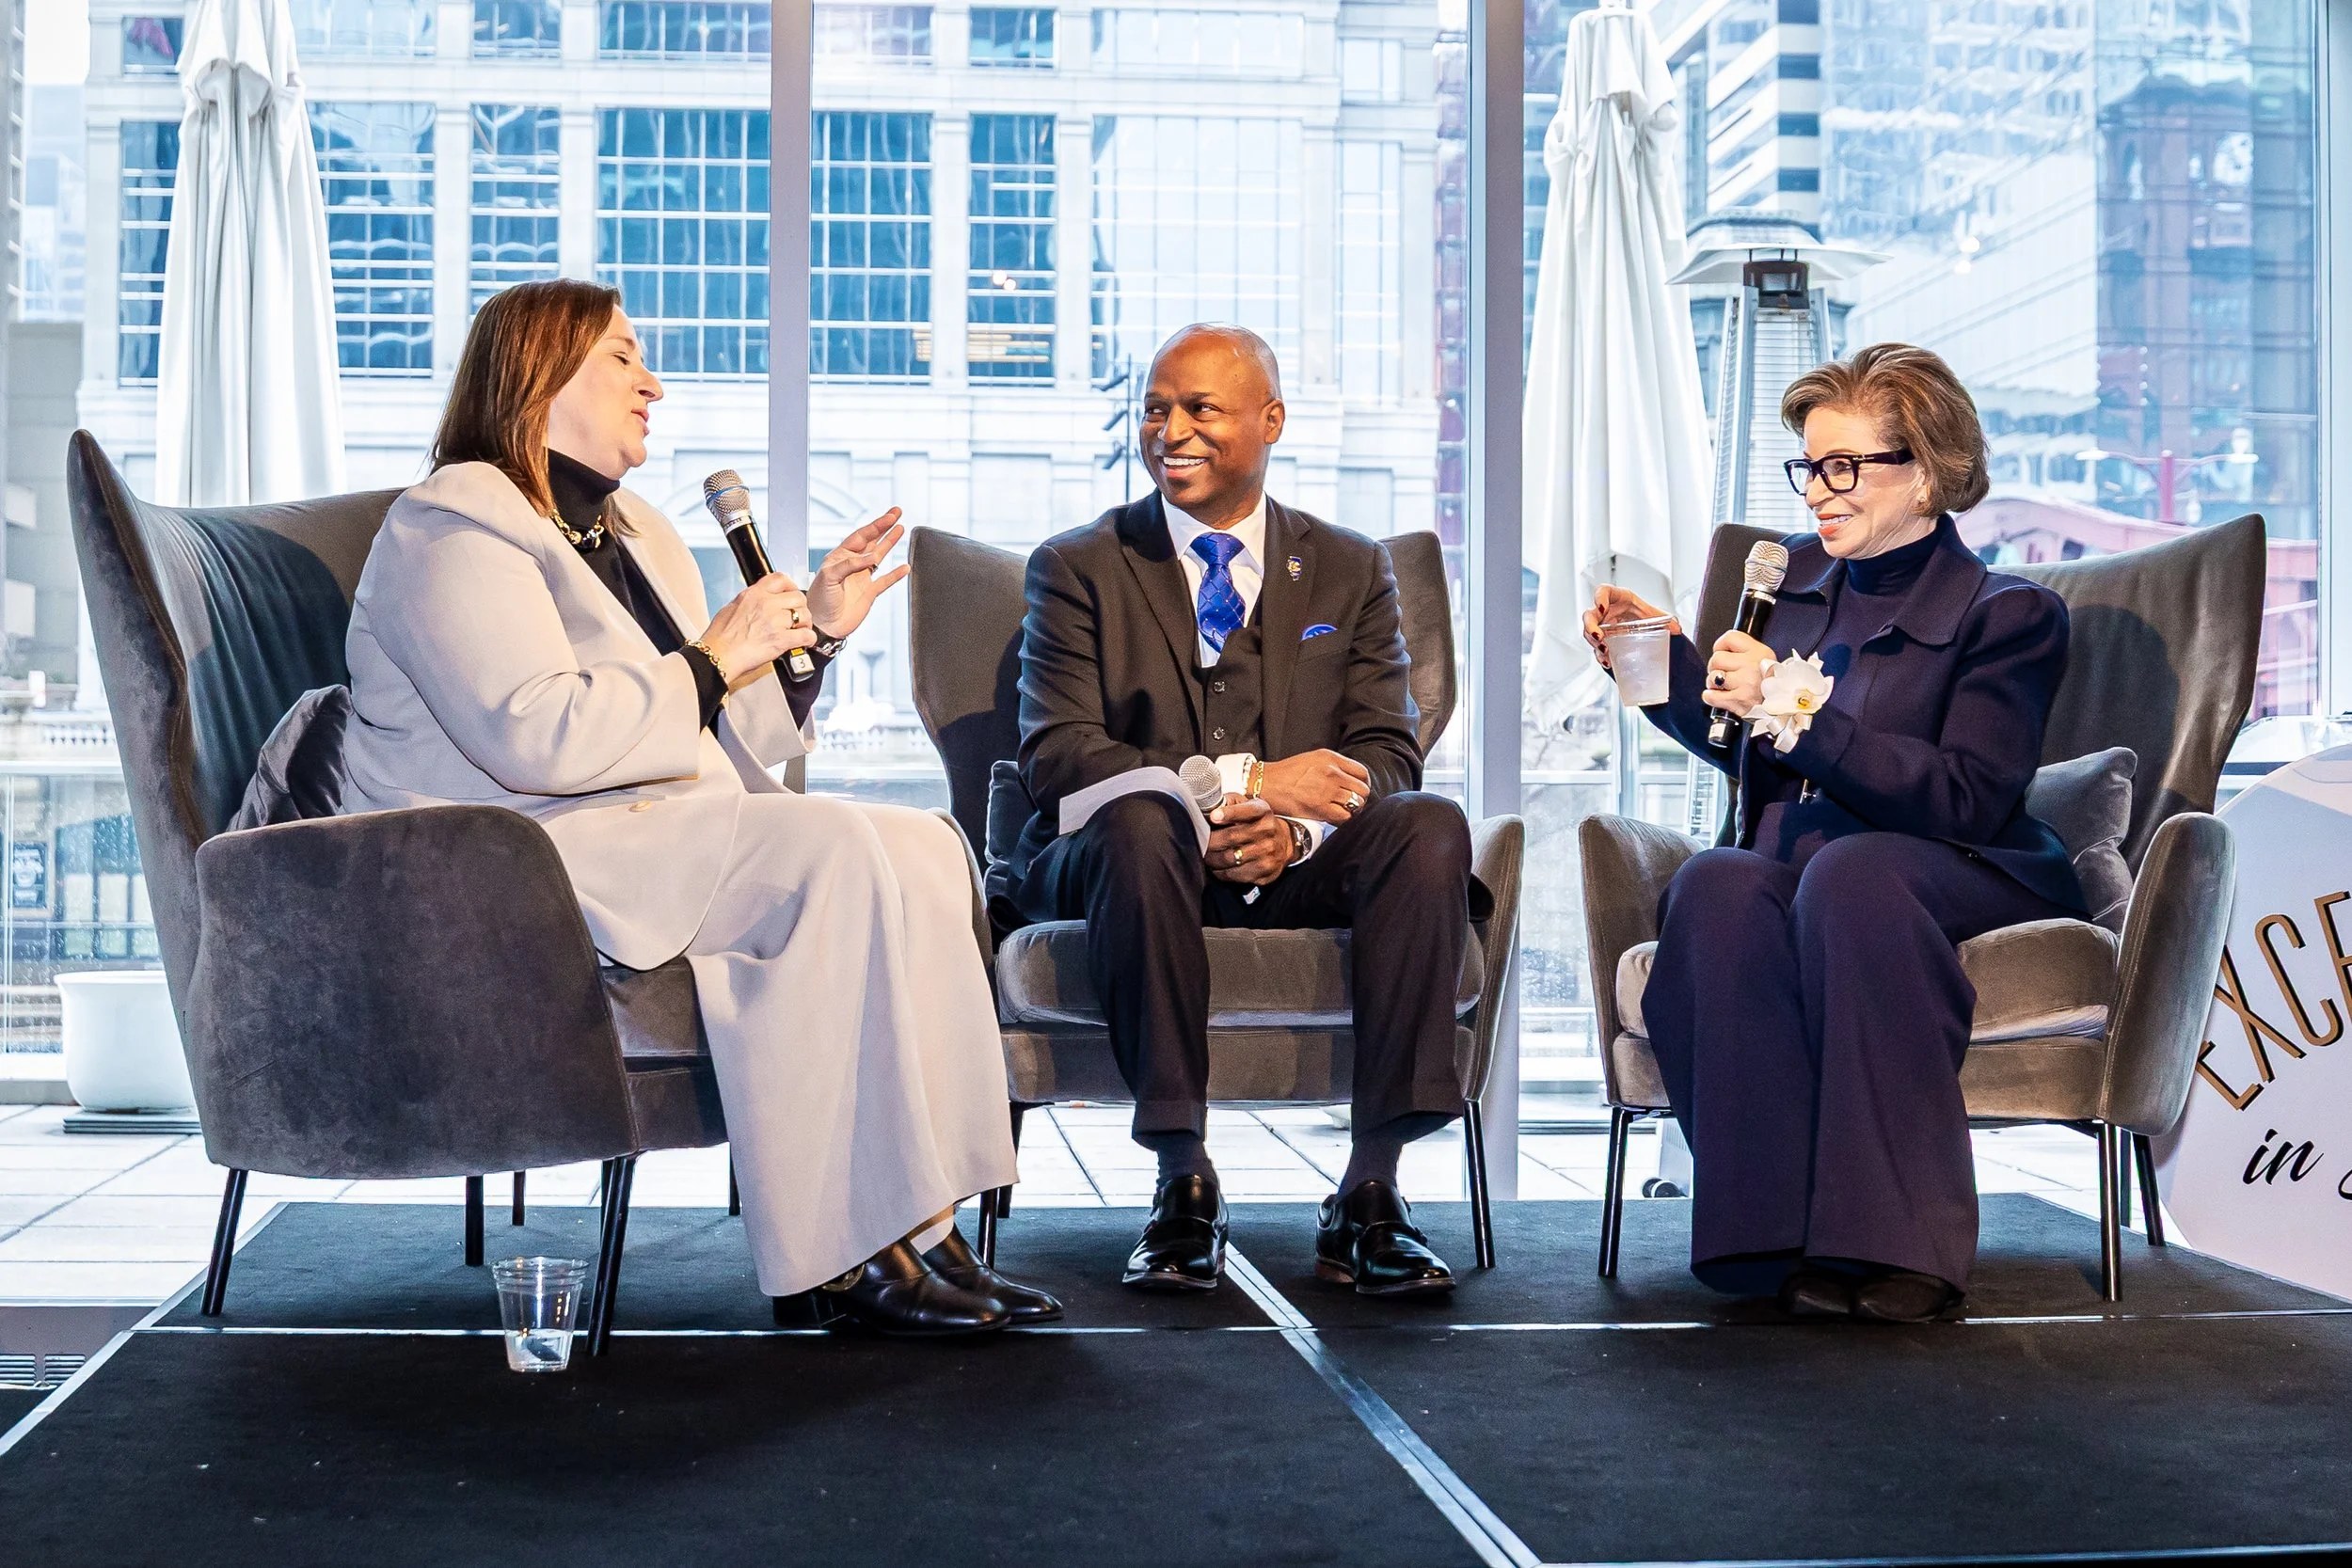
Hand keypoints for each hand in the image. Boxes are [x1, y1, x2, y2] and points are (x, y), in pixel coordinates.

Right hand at [698, 573, 818, 681]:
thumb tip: (760, 601)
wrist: (718, 655)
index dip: (791, 586)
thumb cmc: (720, 637)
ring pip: (804, 615)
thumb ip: (750, 601)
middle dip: (801, 607)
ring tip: (799, 630)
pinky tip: (804, 642)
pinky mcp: (780, 640)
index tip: (792, 593)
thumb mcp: (732, 607)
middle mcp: (766, 604)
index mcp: (754, 594)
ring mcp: (774, 621)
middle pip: (798, 596)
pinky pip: (806, 635)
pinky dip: (808, 639)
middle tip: (798, 616)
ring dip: (805, 624)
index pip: (780, 578)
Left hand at [804, 508, 910, 640]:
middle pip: (871, 540)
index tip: (889, 517)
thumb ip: (851, 564)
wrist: (823, 625)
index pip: (861, 536)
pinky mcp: (869, 593)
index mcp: (840, 557)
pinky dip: (895, 574)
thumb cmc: (819, 600)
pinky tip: (904, 567)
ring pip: (879, 556)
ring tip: (900, 529)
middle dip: (884, 526)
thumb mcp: (829, 577)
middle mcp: (852, 564)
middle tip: (896, 513)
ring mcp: (861, 578)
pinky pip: (885, 580)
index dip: (876, 526)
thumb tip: (873, 557)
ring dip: (889, 542)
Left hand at [1204, 796, 1294, 885]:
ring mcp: (1268, 853)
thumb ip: (1228, 803)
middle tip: (1199, 842)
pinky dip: (1220, 872)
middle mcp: (1268, 831)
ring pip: (1230, 858)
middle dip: (1209, 841)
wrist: (1284, 842)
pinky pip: (1235, 874)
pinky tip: (1216, 867)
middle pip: (1230, 837)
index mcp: (1262, 811)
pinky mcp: (1265, 871)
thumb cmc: (1256, 822)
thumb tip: (1205, 808)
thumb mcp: (1247, 805)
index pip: (1246, 811)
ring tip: (1205, 855)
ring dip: (1212, 859)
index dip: (1229, 813)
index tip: (1213, 816)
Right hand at [1257, 749, 1372, 824]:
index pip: (1362, 772)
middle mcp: (1331, 772)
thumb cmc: (1285, 774)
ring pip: (1356, 804)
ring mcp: (1326, 789)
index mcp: (1330, 758)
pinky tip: (1333, 819)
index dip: (1364, 784)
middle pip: (1363, 790)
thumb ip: (1332, 767)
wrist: (1264, 784)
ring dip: (1352, 811)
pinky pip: (1344, 817)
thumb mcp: (1312, 760)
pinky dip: (1342, 821)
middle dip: (1360, 800)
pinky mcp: (1319, 807)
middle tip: (1350, 805)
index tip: (1357, 791)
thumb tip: (1349, 782)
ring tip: (1341, 812)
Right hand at [1581, 585, 1680, 670]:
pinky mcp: (1603, 640)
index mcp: (1618, 598)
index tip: (1601, 607)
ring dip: (1594, 643)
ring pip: (1589, 633)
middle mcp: (1606, 611)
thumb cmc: (1643, 613)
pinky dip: (1600, 656)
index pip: (1603, 591)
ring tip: (1605, 651)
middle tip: (1599, 636)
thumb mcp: (1654, 614)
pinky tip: (1608, 661)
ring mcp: (1602, 626)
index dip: (1598, 598)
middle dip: (1591, 626)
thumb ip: (1666, 620)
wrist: (1642, 624)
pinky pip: (1596, 648)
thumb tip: (1677, 628)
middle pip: (1589, 615)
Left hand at [1701, 630, 1772, 717]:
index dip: (1721, 646)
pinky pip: (1711, 696)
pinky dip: (1711, 697)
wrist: (1780, 707)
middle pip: (1717, 658)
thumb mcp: (1764, 659)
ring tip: (1725, 687)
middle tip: (1725, 674)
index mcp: (1760, 652)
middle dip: (1715, 667)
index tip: (1724, 653)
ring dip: (1714, 684)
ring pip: (1713, 677)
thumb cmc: (1769, 684)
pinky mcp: (1740, 699)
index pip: (1730, 638)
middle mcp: (1753, 665)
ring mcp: (1746, 682)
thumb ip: (1744, 651)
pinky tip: (1720, 696)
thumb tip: (1721, 649)